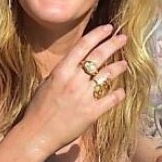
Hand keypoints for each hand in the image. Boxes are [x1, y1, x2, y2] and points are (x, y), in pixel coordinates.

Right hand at [19, 25, 127, 151]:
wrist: (37, 133)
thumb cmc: (38, 109)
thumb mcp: (47, 83)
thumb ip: (62, 72)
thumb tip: (74, 63)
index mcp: (61, 71)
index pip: (83, 46)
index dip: (97, 34)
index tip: (108, 28)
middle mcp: (74, 80)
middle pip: (98, 56)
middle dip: (113, 44)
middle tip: (123, 38)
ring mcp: (84, 96)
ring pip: (107, 75)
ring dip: (118, 67)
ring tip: (124, 64)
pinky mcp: (91, 112)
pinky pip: (110, 99)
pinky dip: (118, 94)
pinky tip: (121, 91)